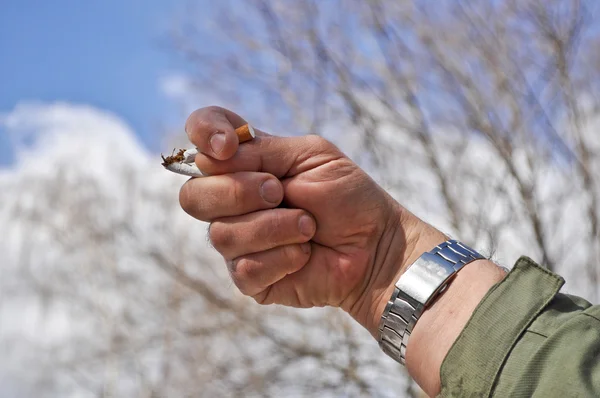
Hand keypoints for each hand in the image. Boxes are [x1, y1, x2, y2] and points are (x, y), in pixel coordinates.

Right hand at [178, 106, 443, 335]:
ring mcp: (238, 241)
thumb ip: (261, 150)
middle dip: (240, 192)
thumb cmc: (348, 197)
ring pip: (222, 234)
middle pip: (194, 196)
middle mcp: (232, 202)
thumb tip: (208, 157)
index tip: (227, 145)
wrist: (375, 244)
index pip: (200, 141)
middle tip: (280, 192)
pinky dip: (283, 257)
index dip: (202, 136)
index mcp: (245, 165)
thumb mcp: (311, 155)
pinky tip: (305, 254)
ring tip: (308, 226)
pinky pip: (245, 267)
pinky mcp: (250, 277)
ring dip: (274, 227)